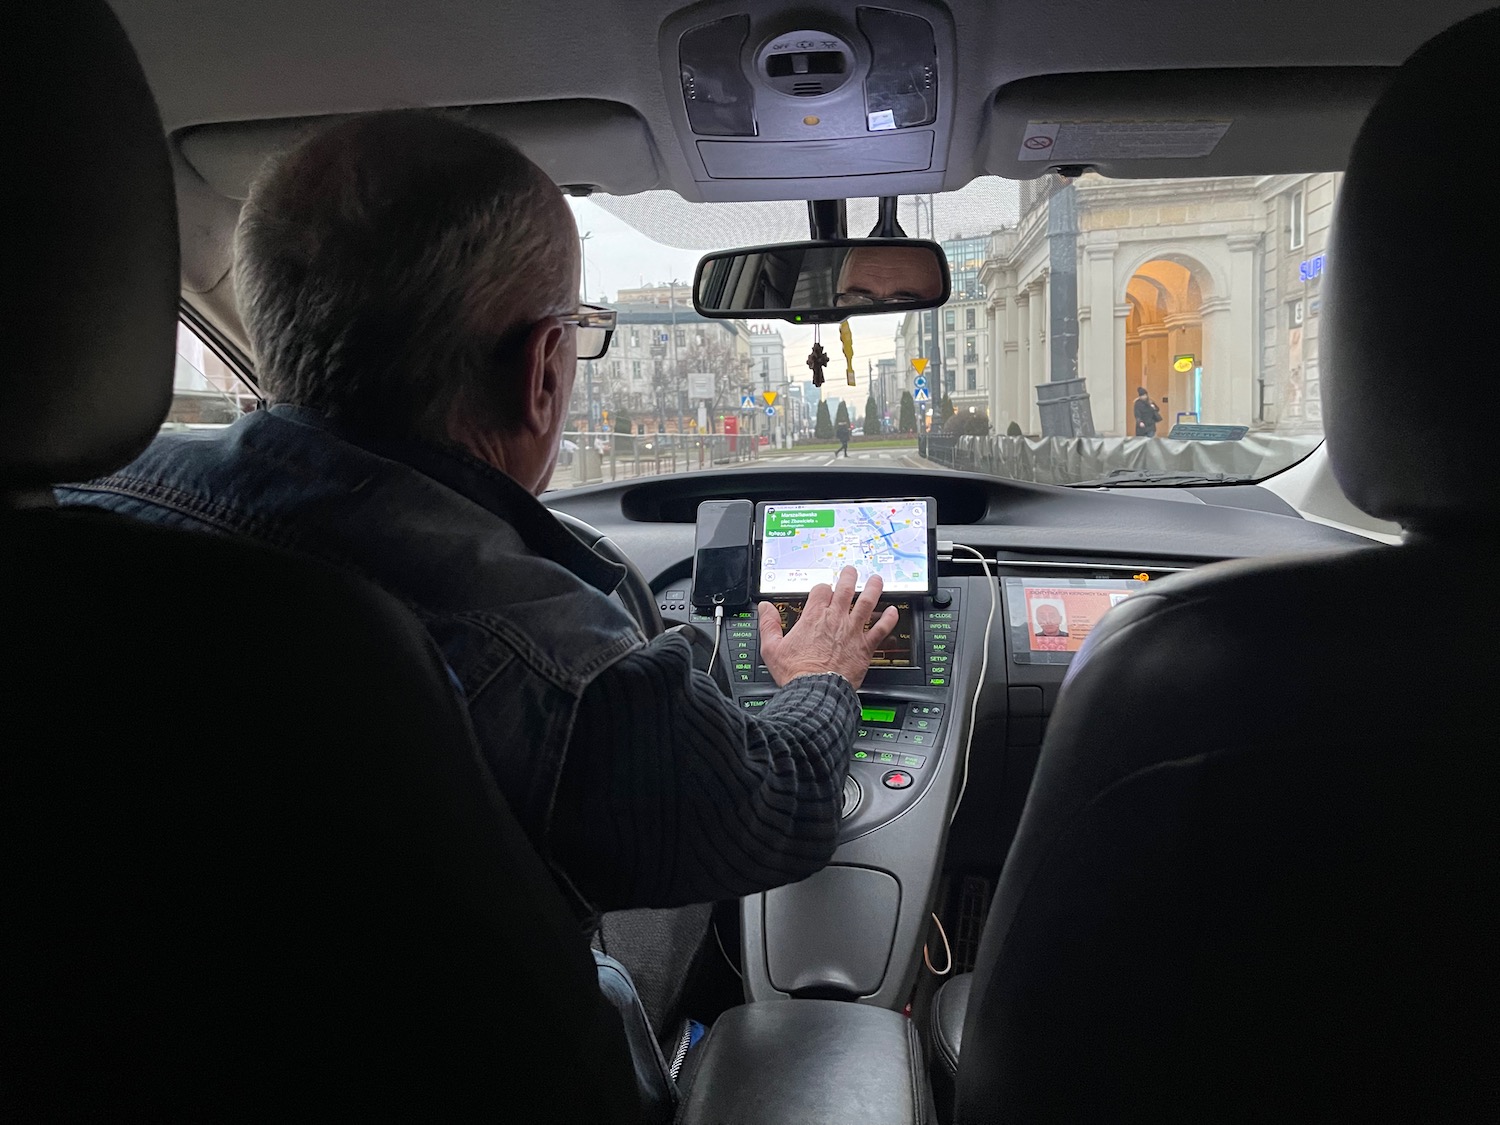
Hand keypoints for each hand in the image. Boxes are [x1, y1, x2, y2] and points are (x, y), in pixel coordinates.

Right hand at [757, 566, 900, 691]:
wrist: (816, 692)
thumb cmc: (796, 673)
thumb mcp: (772, 648)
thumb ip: (769, 624)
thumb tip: (764, 608)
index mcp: (813, 617)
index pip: (821, 590)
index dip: (822, 587)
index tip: (823, 590)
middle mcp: (835, 619)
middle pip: (845, 589)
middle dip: (849, 577)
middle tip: (851, 571)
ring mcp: (852, 631)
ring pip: (867, 602)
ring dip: (873, 588)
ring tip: (876, 580)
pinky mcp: (865, 646)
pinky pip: (881, 629)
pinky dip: (889, 619)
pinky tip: (894, 611)